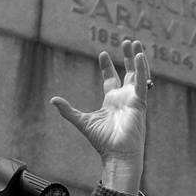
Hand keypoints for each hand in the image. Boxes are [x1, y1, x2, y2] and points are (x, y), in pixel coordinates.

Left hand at [50, 40, 149, 193]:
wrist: (116, 154)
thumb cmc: (102, 141)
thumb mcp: (82, 121)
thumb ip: (68, 111)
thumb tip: (53, 100)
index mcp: (111, 101)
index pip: (111, 79)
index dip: (107, 66)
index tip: (102, 53)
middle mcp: (124, 98)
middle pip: (128, 73)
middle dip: (127, 57)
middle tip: (127, 41)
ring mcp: (133, 99)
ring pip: (138, 74)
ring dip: (137, 59)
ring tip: (135, 42)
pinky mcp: (140, 102)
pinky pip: (142, 82)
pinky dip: (142, 69)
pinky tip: (140, 55)